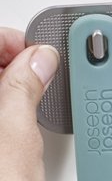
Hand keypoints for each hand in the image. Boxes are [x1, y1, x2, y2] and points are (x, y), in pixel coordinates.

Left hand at [0, 30, 57, 180]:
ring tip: (31, 98)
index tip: (34, 52)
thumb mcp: (17, 137)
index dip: (8, 43)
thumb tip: (37, 61)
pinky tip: (16, 125)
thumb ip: (25, 88)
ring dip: (7, 91)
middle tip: (36, 71)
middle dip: (8, 65)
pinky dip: (5, 116)